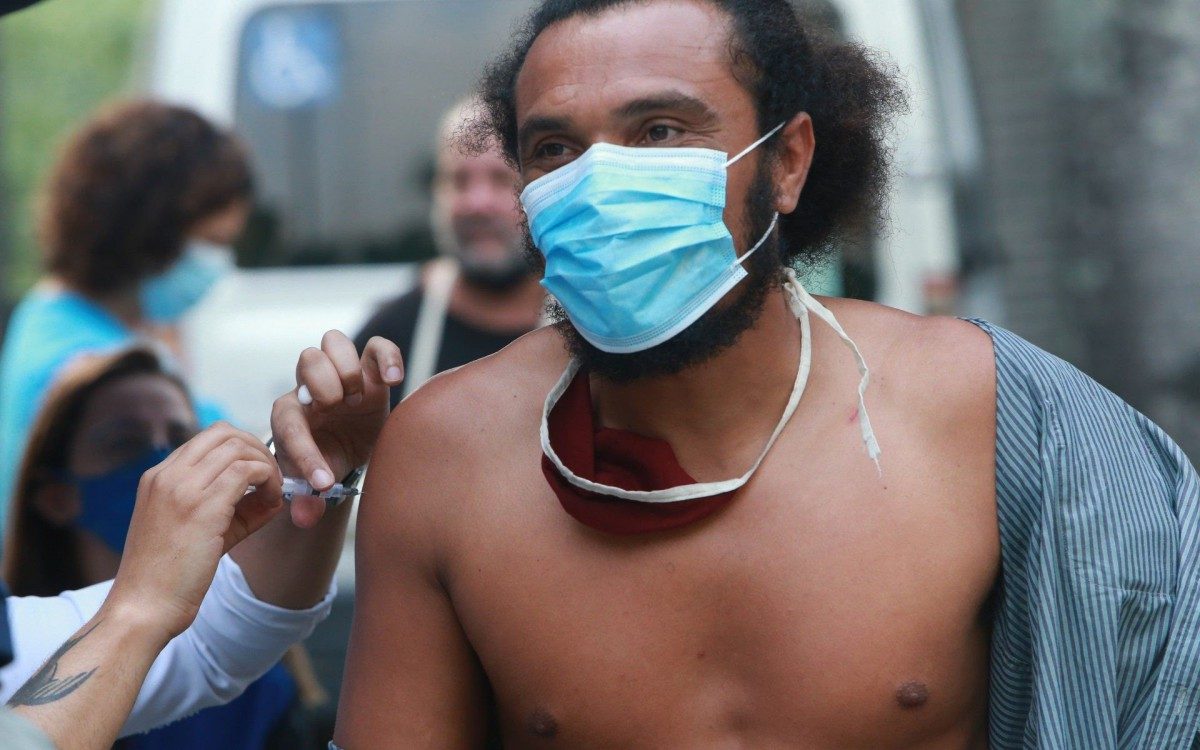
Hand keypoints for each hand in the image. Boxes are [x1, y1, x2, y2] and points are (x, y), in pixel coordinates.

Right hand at [105, 424, 283, 641]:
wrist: (143, 609)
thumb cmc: (170, 578)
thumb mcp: (198, 531)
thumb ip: (233, 509)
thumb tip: (274, 495)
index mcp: (158, 477)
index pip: (208, 439)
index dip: (242, 451)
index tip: (257, 476)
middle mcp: (166, 474)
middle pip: (224, 433)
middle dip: (257, 449)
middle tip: (272, 478)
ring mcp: (181, 487)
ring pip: (238, 447)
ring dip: (266, 466)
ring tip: (273, 493)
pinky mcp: (202, 506)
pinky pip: (247, 472)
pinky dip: (268, 481)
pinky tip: (272, 503)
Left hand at [271, 330, 403, 527]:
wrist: (346, 445)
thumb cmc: (326, 460)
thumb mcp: (316, 481)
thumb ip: (308, 500)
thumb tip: (304, 518)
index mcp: (290, 416)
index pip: (288, 423)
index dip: (304, 453)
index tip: (324, 482)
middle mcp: (311, 387)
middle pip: (307, 359)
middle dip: (324, 386)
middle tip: (340, 410)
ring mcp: (342, 374)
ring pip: (332, 341)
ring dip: (347, 369)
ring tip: (358, 398)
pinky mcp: (371, 370)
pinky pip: (376, 346)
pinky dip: (387, 357)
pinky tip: (395, 380)